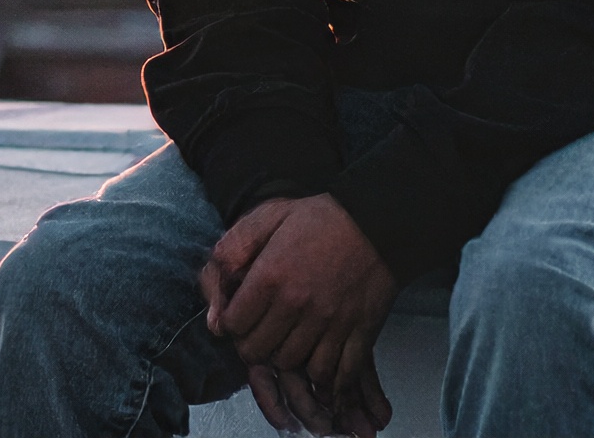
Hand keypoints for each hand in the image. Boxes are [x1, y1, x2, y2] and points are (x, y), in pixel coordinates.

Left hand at [199, 195, 397, 435]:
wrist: (379, 221)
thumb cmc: (319, 218)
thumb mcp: (266, 217)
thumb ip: (230, 255)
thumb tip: (214, 312)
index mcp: (270, 277)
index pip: (234, 326)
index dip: (232, 323)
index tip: (242, 315)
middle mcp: (297, 306)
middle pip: (260, 351)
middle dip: (254, 343)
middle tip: (263, 329)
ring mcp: (330, 323)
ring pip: (293, 364)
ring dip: (286, 357)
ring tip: (289, 340)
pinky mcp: (359, 332)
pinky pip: (336, 372)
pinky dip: (326, 375)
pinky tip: (319, 362)